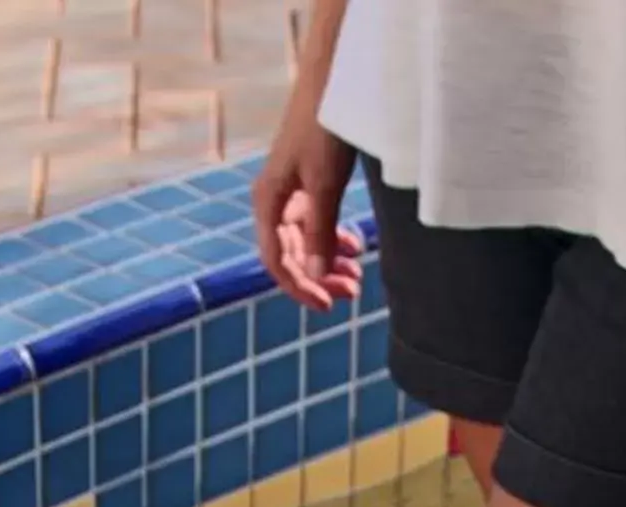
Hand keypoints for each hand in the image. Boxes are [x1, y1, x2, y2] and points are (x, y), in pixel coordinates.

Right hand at [252, 108, 363, 311]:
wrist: (334, 82)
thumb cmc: (324, 129)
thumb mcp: (325, 185)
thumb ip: (320, 233)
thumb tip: (317, 277)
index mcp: (268, 202)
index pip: (277, 261)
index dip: (300, 287)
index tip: (327, 305)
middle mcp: (275, 201)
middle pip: (293, 255)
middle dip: (321, 277)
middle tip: (353, 292)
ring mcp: (292, 192)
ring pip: (307, 241)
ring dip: (329, 262)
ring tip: (357, 276)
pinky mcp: (309, 183)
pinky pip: (317, 223)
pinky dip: (334, 238)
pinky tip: (354, 247)